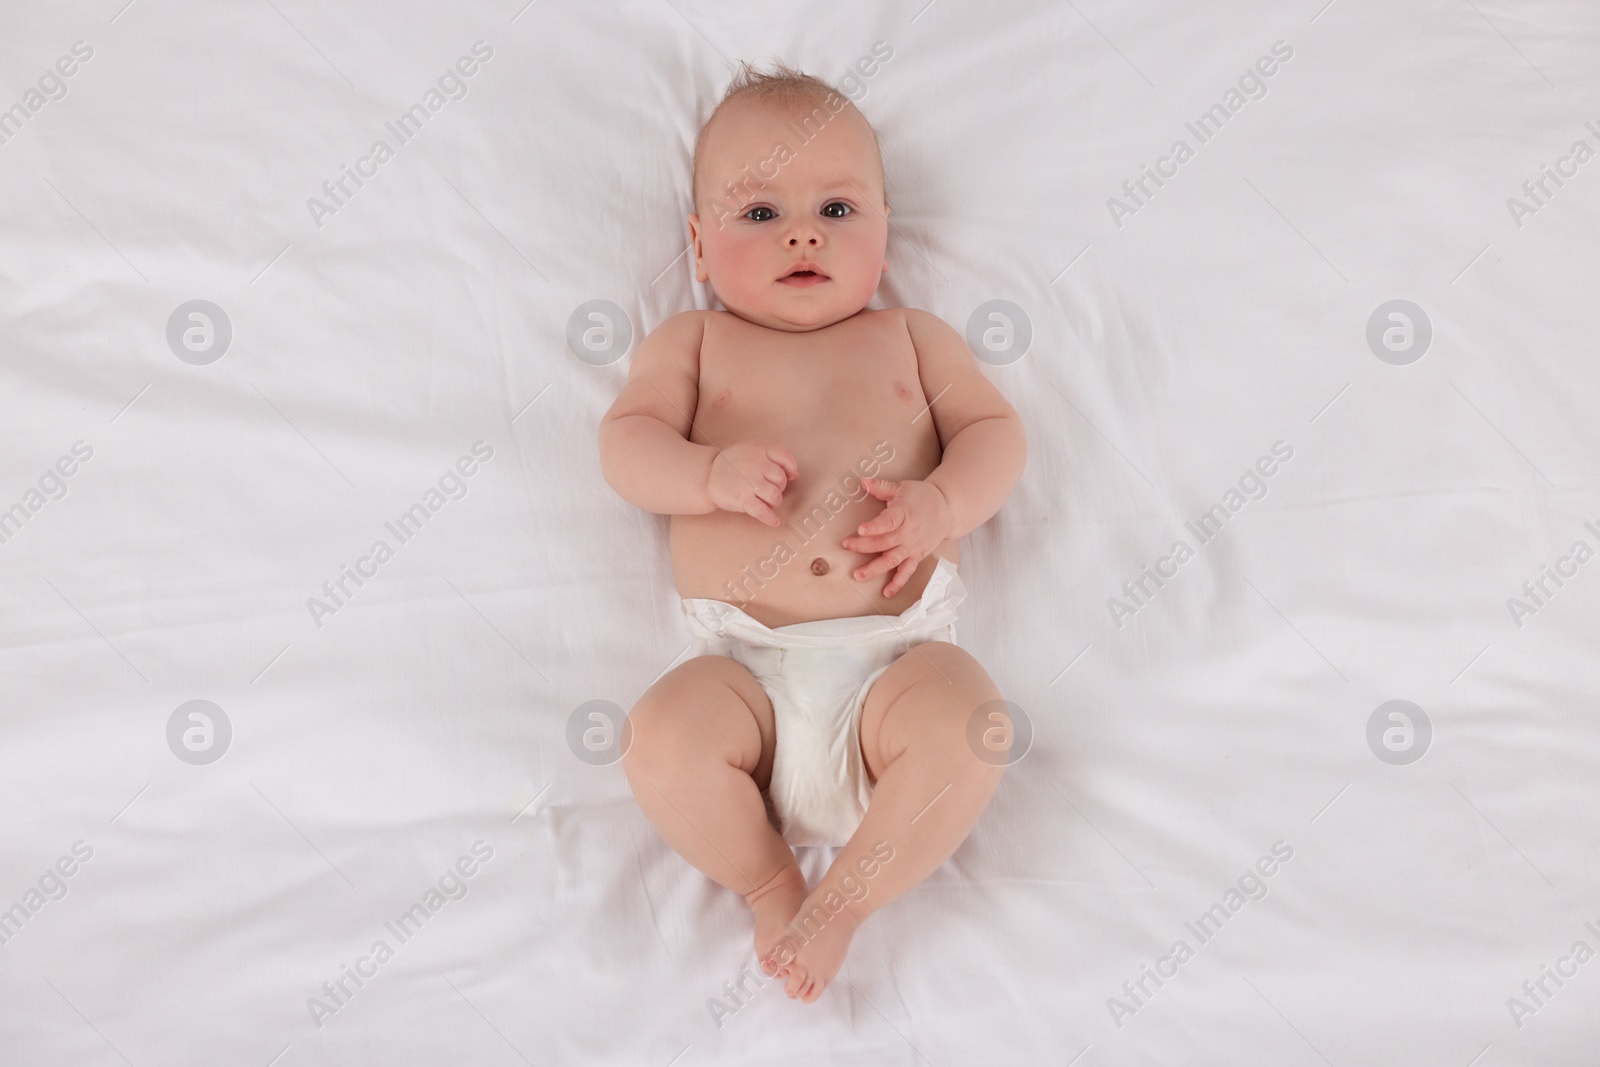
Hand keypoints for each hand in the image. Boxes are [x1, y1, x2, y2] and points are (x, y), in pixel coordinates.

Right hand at [706, 440, 798, 526]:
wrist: (708, 476)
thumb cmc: (734, 464)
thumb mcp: (751, 449)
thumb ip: (773, 456)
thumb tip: (794, 475)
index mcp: (759, 449)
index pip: (785, 458)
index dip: (791, 469)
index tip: (791, 476)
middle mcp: (756, 464)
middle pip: (781, 480)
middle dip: (778, 487)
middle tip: (766, 488)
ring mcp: (749, 483)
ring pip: (776, 497)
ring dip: (774, 502)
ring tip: (766, 501)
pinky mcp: (743, 499)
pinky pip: (763, 512)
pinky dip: (770, 518)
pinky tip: (774, 521)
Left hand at [841, 476, 953, 597]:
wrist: (947, 508)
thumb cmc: (922, 496)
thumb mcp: (902, 487)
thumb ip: (881, 487)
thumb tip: (862, 481)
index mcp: (904, 514)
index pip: (888, 522)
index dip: (874, 526)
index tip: (861, 529)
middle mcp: (907, 533)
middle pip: (884, 543)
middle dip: (864, 546)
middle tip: (847, 545)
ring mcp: (912, 547)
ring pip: (892, 560)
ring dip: (875, 568)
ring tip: (858, 575)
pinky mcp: (916, 556)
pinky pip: (907, 572)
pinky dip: (898, 583)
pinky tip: (886, 592)